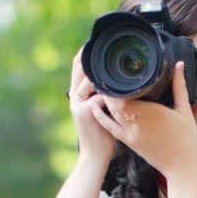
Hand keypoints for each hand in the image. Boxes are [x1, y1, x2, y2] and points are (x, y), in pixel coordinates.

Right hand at [68, 47, 115, 163]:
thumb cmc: (102, 135)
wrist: (94, 156)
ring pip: (89, 80)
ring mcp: (78, 104)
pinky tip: (122, 87)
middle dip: (90, 55)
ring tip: (116, 63)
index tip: (97, 41)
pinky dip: (110, 91)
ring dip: (103, 72)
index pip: (78, 67)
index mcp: (78, 95)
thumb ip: (104, 97)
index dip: (85, 53)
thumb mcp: (101, 112)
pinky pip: (99, 96)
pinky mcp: (85, 113)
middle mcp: (75, 97)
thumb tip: (118, 84)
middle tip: (105, 44)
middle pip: (79, 68)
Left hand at [87, 62, 196, 179]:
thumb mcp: (184, 111)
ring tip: (103, 87)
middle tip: (107, 76)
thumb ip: (179, 87)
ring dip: (105, 101)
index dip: (116, 84)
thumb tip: (178, 65)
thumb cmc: (186, 139)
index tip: (115, 72)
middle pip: (114, 102)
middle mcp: (138, 123)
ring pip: (111, 114)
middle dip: (109, 89)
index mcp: (151, 112)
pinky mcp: (129, 143)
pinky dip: (102, 117)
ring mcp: (131, 134)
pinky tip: (96, 108)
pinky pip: (111, 128)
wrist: (182, 167)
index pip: (124, 95)